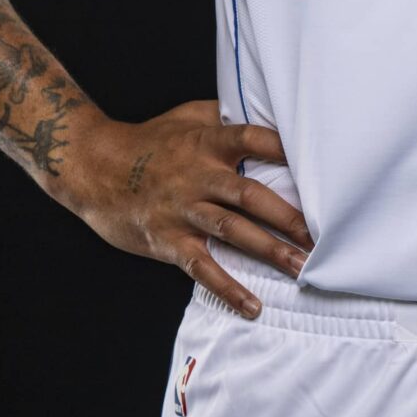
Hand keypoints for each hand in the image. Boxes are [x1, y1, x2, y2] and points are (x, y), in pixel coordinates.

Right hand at [64, 99, 312, 318]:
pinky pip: (202, 267)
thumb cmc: (149, 140)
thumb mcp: (186, 116)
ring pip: (233, 231)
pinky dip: (228, 287)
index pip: (252, 139)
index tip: (319, 163)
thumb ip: (224, 116)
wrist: (93, 166)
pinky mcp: (168, 240)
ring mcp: (183, 209)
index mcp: (207, 141)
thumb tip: (265, 111)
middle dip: (289, 216)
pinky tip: (252, 306)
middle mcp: (198, 175)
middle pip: (250, 194)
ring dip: (271, 250)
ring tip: (303, 268)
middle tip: (323, 235)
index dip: (283, 148)